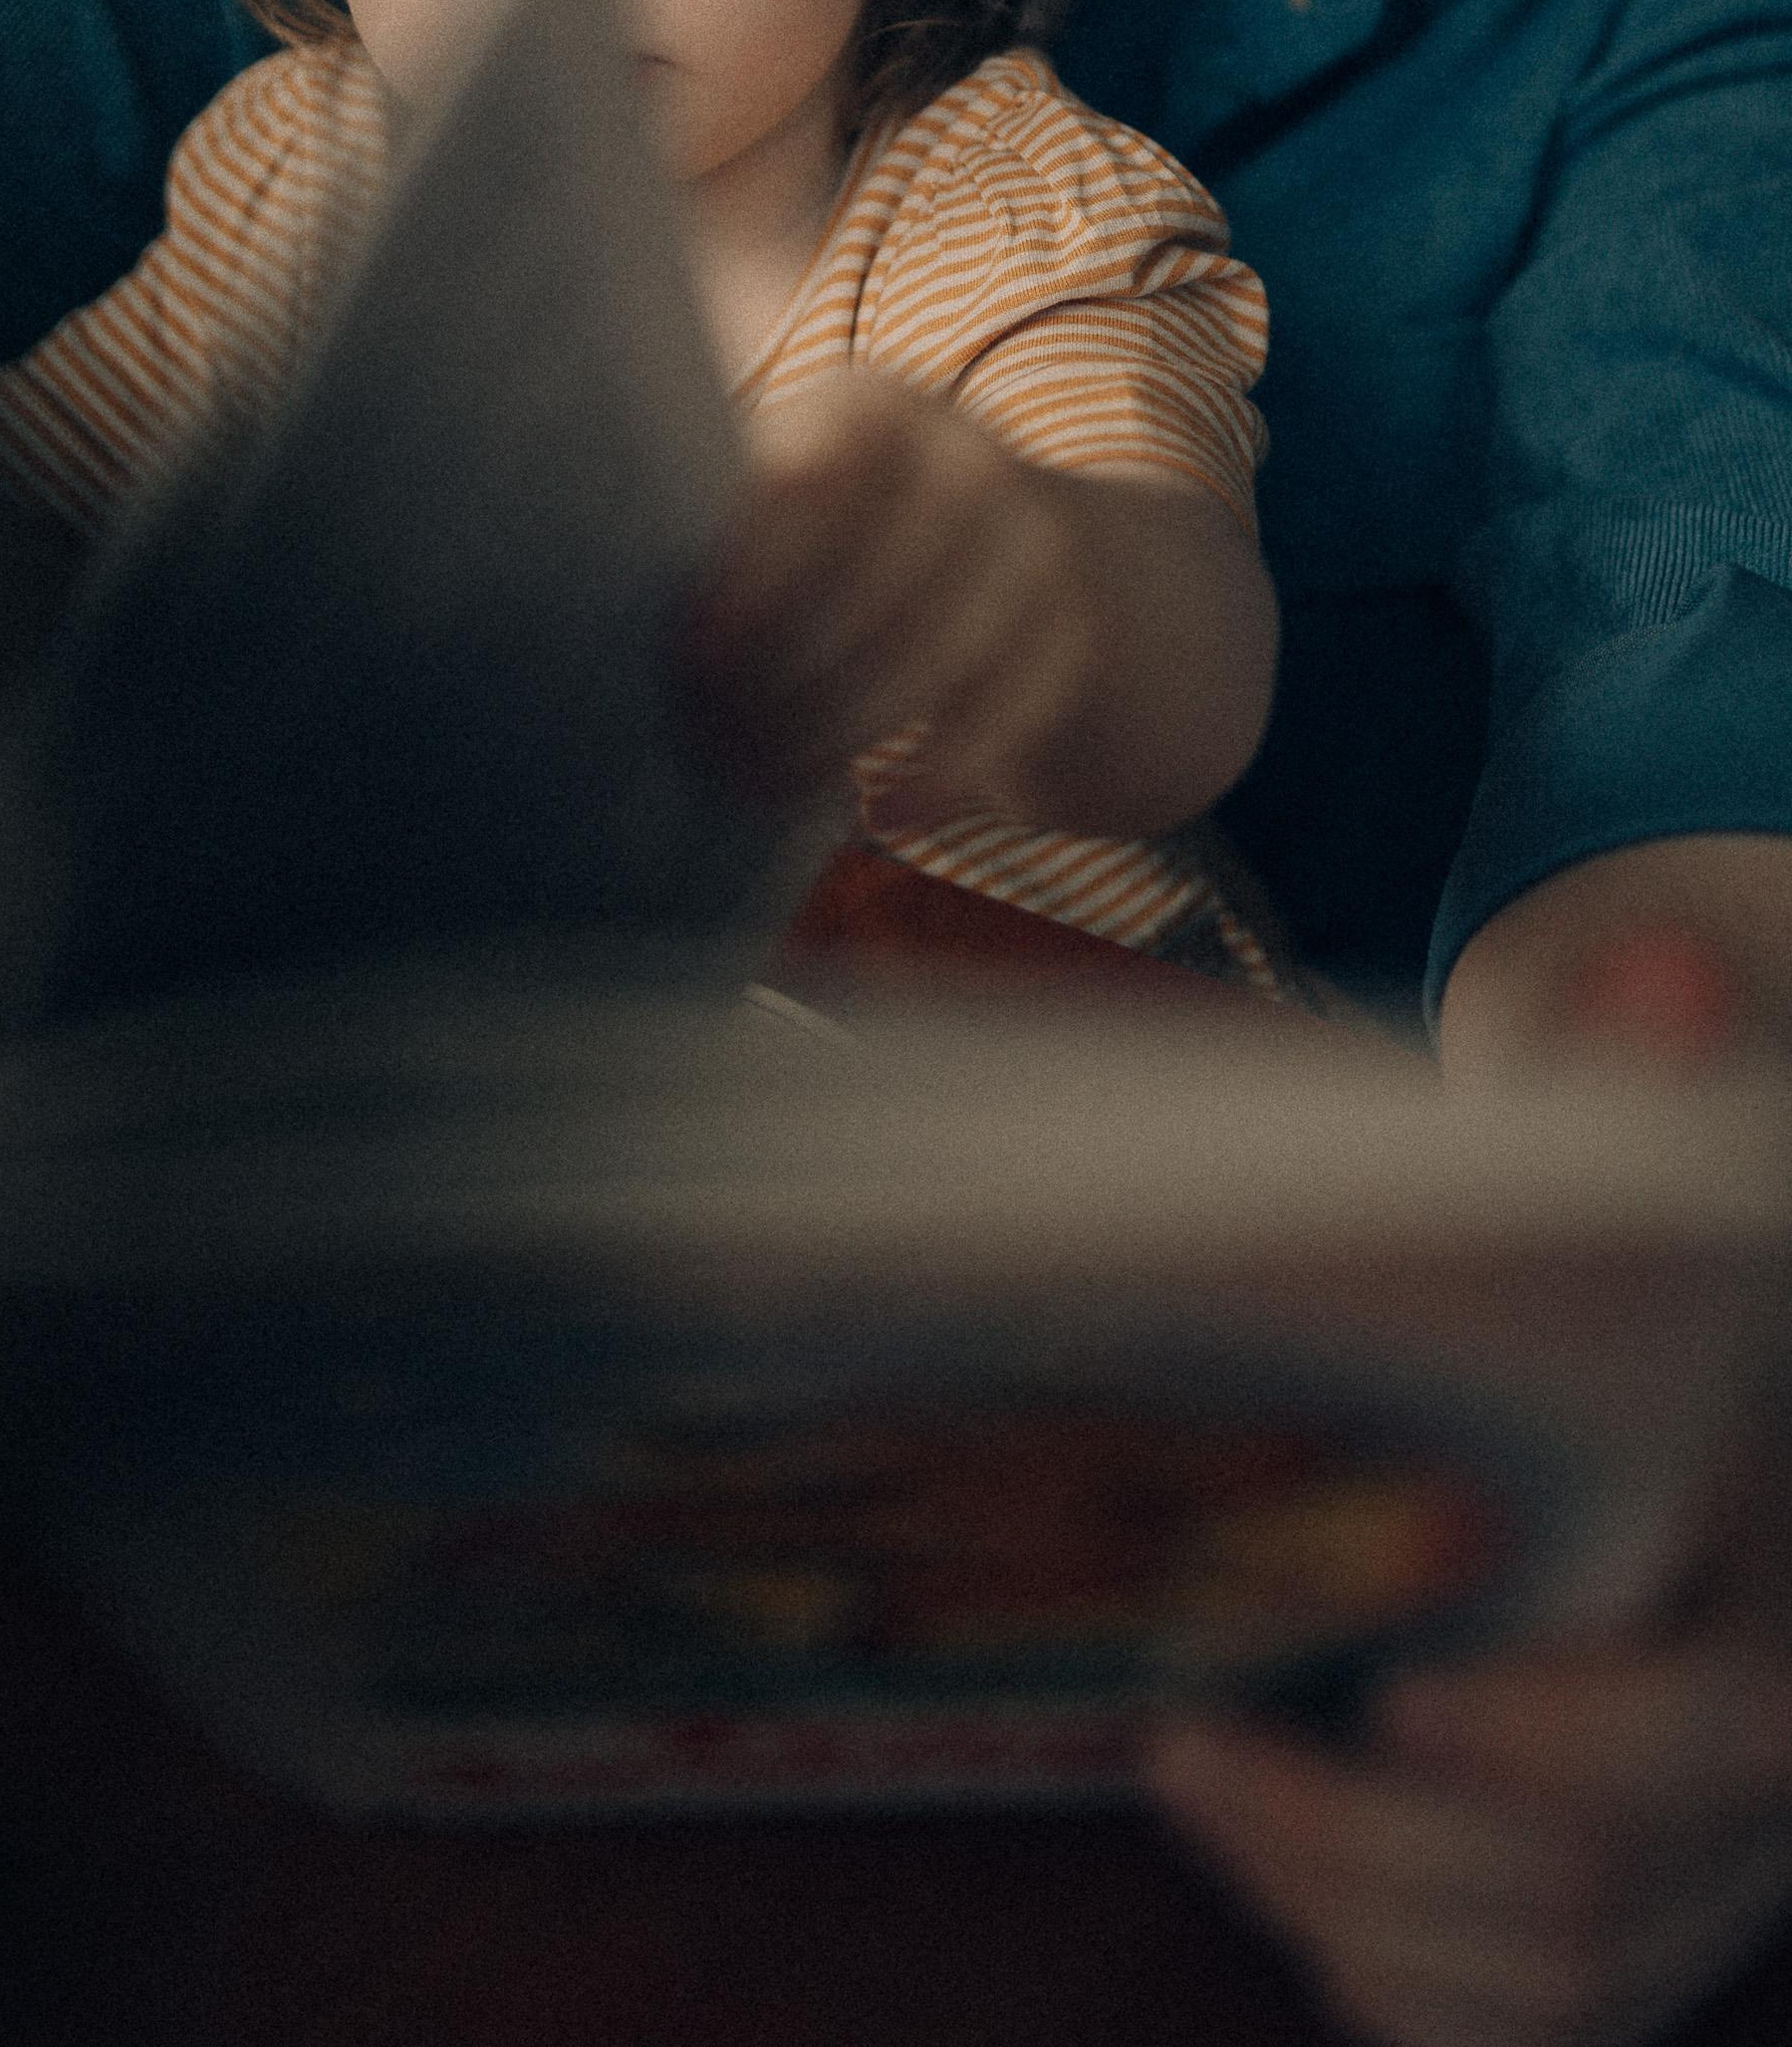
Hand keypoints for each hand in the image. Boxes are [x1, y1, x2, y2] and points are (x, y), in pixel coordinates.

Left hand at [675, 368, 1272, 838]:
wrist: (1036, 548)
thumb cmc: (846, 532)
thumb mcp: (797, 488)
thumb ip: (728, 524)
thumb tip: (606, 604)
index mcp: (871, 403)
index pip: (812, 475)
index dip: (753, 565)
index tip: (691, 650)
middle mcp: (963, 453)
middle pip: (873, 571)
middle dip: (785, 672)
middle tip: (709, 745)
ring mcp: (1034, 539)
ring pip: (939, 643)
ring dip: (845, 727)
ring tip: (765, 787)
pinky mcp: (1072, 627)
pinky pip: (1009, 705)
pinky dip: (944, 769)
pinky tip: (881, 814)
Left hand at [1143, 882, 1791, 2045]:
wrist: (1708, 1393)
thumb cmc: (1657, 1289)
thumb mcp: (1657, 1190)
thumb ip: (1650, 1093)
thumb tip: (1658, 979)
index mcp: (1782, 1595)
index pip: (1737, 1738)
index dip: (1577, 1745)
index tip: (1410, 1690)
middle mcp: (1762, 1759)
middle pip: (1598, 1896)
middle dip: (1378, 1841)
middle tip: (1192, 1731)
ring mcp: (1698, 1859)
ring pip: (1545, 1979)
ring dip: (1340, 1907)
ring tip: (1188, 1763)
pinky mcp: (1622, 1912)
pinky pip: (1517, 2028)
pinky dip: (1389, 1984)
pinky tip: (1277, 1869)